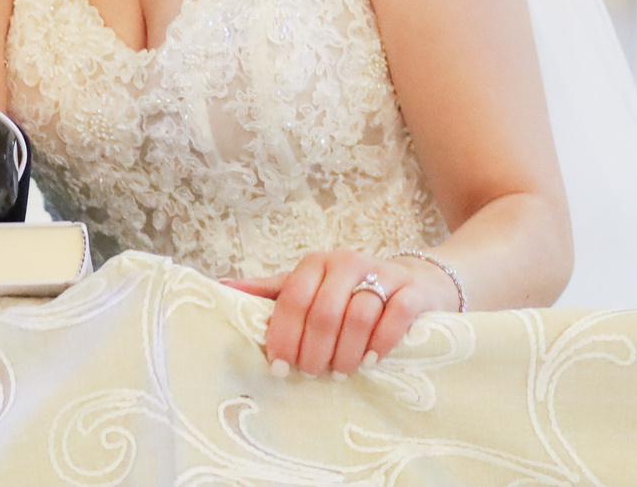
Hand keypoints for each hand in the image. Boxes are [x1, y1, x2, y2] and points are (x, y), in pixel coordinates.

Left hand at [225, 248, 455, 377]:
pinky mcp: (412, 291)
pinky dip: (381, 342)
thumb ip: (271, 291)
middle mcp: (346, 263)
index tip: (279, 366)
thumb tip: (222, 287)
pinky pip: (395, 316)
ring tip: (342, 371)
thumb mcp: (310, 287)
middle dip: (314, 350)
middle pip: (323, 312)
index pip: (292, 299)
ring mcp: (382, 274)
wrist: (414, 281)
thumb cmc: (349, 291)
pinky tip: (372, 360)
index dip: (283, 335)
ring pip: (358, 315)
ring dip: (346, 352)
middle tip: (312, 373)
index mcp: (315, 263)